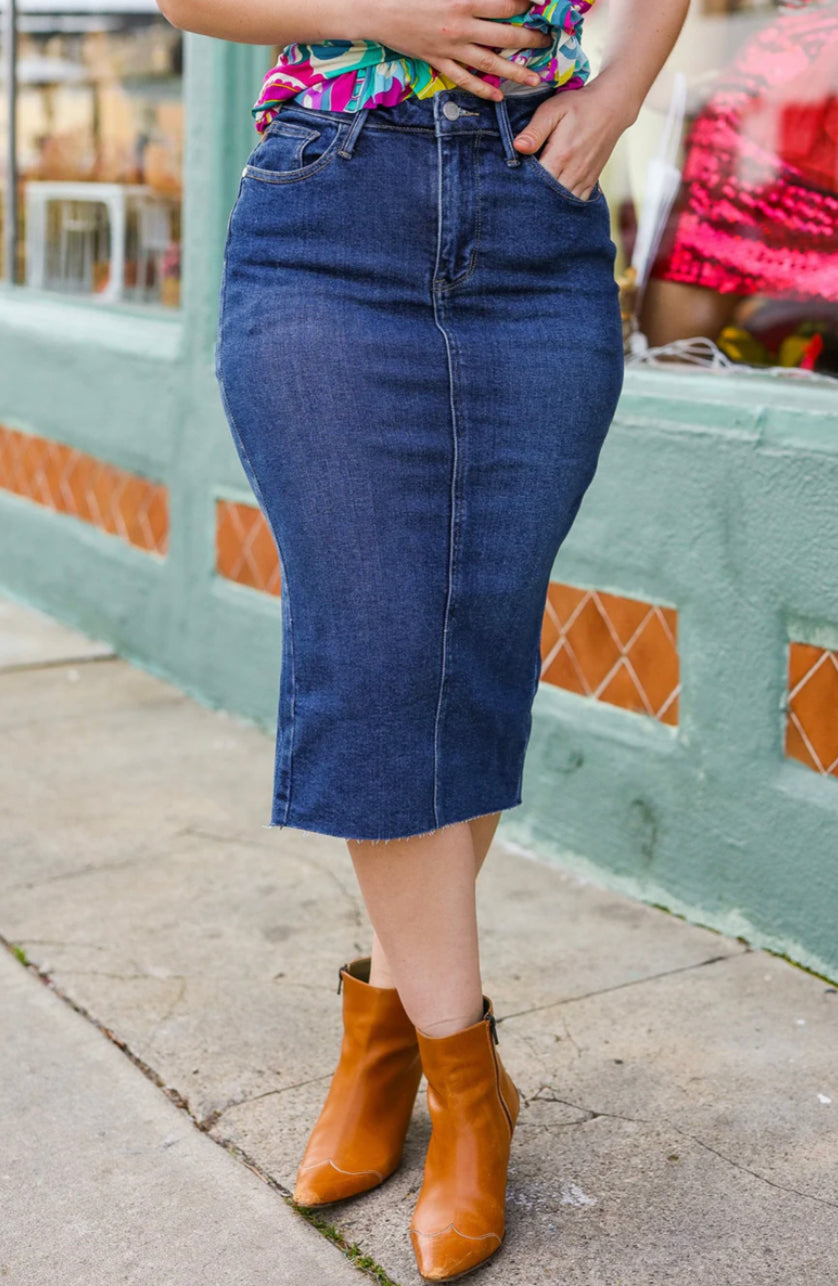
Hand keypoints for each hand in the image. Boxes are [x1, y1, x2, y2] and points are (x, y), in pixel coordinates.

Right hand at [363, 0, 552, 100]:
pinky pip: (464, 80)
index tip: (541, 7)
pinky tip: (498, 96)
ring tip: (535, 79)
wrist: (376, 10)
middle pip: (506, 36)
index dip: (527, 5)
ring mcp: (450, 48)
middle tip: (548, 43)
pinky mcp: (438, 62)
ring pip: (490, 64)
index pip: (506, 4)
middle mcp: (461, 27)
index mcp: (464, 0)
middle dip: (531, 39)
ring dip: (515, 72)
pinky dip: (483, 89)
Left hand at [511, 76, 635, 199]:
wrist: (611, 107)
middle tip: (521, 192)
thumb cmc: (578, 106)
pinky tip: (555, 198)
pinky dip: (565, 203)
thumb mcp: (552, 110)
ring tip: (537, 196)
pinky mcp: (592, 181)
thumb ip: (534, 130)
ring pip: (563, 203)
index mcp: (561, 155)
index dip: (523, 184)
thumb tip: (517, 147)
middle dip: (534, 196)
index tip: (514, 180)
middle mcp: (574, 172)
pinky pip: (576, 202)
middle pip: (548, 197)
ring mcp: (584, 179)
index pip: (536, 182)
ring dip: (549, 202)